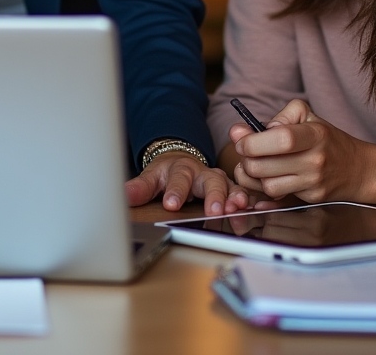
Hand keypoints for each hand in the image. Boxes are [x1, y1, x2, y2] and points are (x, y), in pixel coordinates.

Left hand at [126, 153, 251, 214]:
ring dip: (235, 199)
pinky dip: (247, 206)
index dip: (176, 191)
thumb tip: (125, 195)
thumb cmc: (167, 172)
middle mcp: (203, 173)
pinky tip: (251, 214)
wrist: (180, 161)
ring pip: (230, 188)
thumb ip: (141, 187)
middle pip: (211, 182)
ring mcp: (218, 181)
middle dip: (214, 196)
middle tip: (214, 211)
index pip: (178, 178)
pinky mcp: (229, 191)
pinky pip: (241, 198)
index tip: (171, 204)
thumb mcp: (152, 177)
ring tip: (237, 210)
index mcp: (181, 168)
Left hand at [230, 99, 371, 203]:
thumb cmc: (326, 139)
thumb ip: (278, 117)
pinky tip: (269, 176)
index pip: (280, 139)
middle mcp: (315, 160)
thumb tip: (245, 130)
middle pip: (264, 166)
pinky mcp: (312, 199)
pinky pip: (277, 196)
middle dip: (246, 159)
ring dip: (253, 176)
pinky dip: (266, 187)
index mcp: (314, 135)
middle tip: (245, 152)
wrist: (357, 169)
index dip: (253, 141)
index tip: (241, 139)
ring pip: (267, 185)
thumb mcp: (306, 116)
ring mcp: (314, 183)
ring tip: (256, 164)